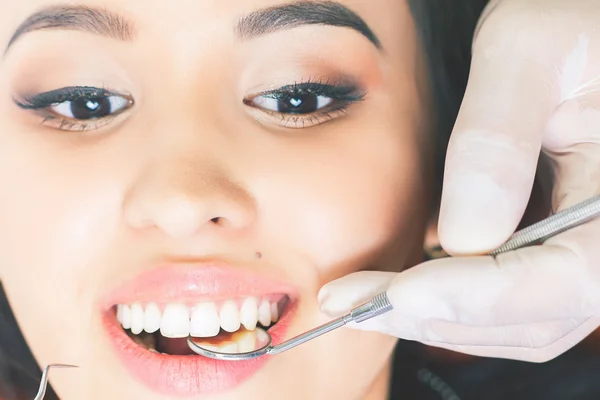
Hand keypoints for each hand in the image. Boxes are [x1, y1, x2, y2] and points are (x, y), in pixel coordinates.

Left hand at [318, 0, 599, 362]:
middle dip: (436, 315)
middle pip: (534, 316)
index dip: (474, 296)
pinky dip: (455, 304)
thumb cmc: (563, 23)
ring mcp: (589, 251)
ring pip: (521, 322)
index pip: (565, 280)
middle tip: (351, 303)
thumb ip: (496, 139)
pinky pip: (512, 303)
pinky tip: (404, 285)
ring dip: (438, 318)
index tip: (395, 292)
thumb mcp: (528, 52)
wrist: (577, 35)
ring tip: (366, 299)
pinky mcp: (559, 252)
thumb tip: (462, 236)